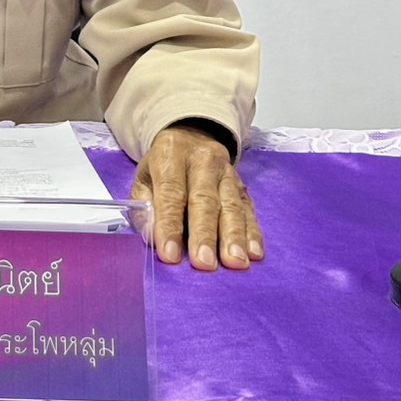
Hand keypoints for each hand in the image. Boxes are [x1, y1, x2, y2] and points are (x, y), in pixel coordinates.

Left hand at [131, 123, 262, 270]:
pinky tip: (254, 253)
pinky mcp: (243, 186)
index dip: (170, 224)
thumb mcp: (145, 177)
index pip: (171, 192)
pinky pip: (249, 210)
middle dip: (205, 234)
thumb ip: (145, 206)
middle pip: (204, 200)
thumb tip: (153, 238)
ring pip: (231, 206)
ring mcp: (227, 173)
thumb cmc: (164, 167)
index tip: (170, 255)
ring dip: (233, 237)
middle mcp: (202, 160)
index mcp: (170, 154)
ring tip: (235, 262)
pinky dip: (253, 233)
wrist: (191, 137)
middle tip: (204, 263)